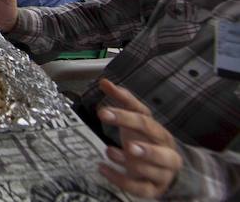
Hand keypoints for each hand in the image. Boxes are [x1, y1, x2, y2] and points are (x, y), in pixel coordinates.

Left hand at [96, 79, 182, 197]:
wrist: (166, 171)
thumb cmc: (148, 141)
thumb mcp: (137, 120)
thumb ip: (123, 100)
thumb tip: (104, 82)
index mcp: (160, 134)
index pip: (145, 122)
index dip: (125, 116)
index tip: (103, 113)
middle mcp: (166, 153)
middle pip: (159, 151)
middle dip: (146, 148)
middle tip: (128, 144)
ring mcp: (161, 173)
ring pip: (151, 171)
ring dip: (130, 162)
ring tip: (109, 151)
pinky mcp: (152, 189)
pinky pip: (139, 188)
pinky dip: (120, 179)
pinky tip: (103, 169)